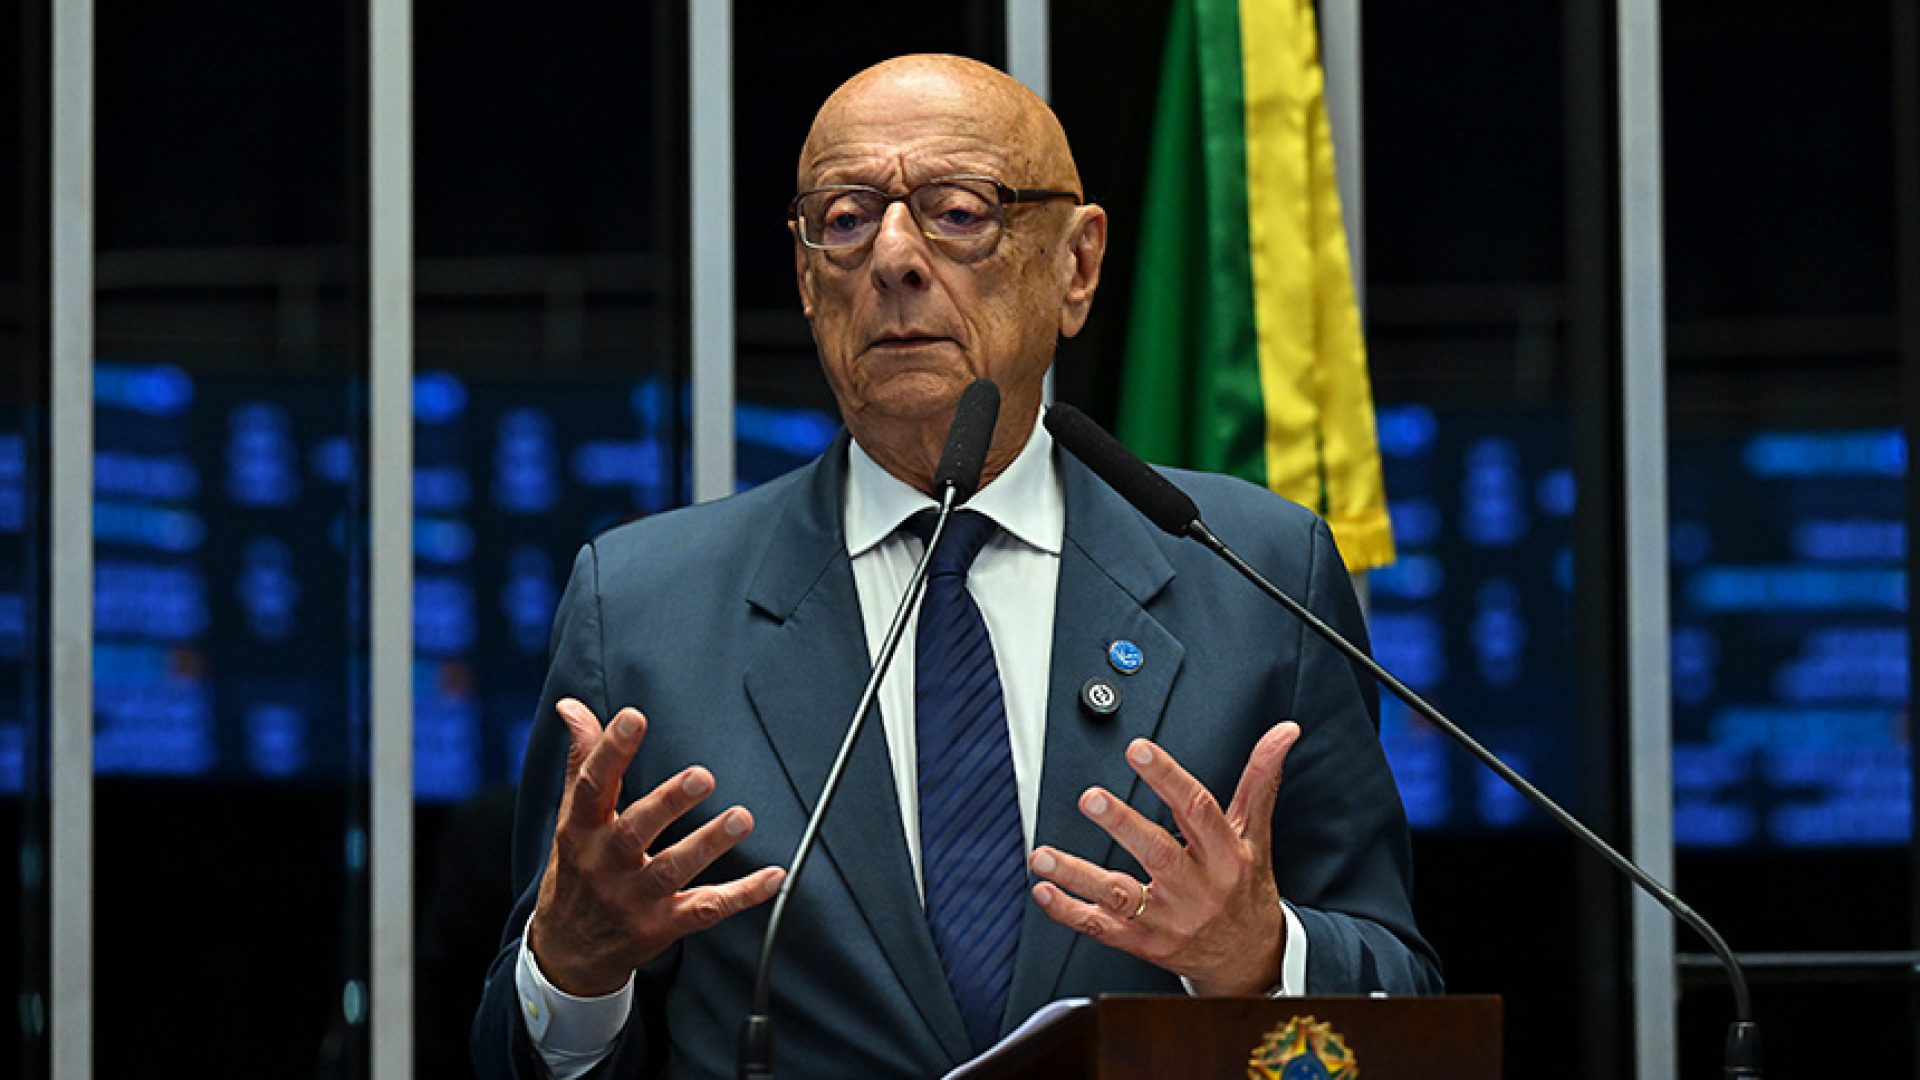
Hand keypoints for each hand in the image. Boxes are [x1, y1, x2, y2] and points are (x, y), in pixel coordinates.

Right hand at [528, 697, 785, 996]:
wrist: (567, 951)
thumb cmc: (577, 868)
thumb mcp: (572, 817)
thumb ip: (582, 759)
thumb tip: (572, 705)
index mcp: (580, 829)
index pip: (591, 786)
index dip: (610, 751)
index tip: (634, 717)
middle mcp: (604, 864)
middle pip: (634, 831)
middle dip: (668, 803)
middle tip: (702, 775)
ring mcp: (633, 899)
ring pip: (671, 871)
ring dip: (708, 845)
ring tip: (741, 818)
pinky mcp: (661, 926)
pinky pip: (704, 910)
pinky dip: (741, 896)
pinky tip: (772, 877)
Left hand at [1027, 721, 1300, 995]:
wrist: (1251, 960)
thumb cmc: (1246, 888)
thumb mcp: (1257, 835)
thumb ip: (1261, 780)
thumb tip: (1283, 731)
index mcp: (1227, 854)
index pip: (1198, 810)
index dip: (1169, 778)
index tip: (1140, 750)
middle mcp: (1198, 888)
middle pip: (1158, 854)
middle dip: (1122, 825)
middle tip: (1091, 798)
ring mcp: (1170, 920)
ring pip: (1121, 896)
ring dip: (1079, 875)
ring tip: (1043, 856)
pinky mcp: (1147, 945)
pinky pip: (1103, 929)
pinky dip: (1070, 912)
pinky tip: (1045, 892)